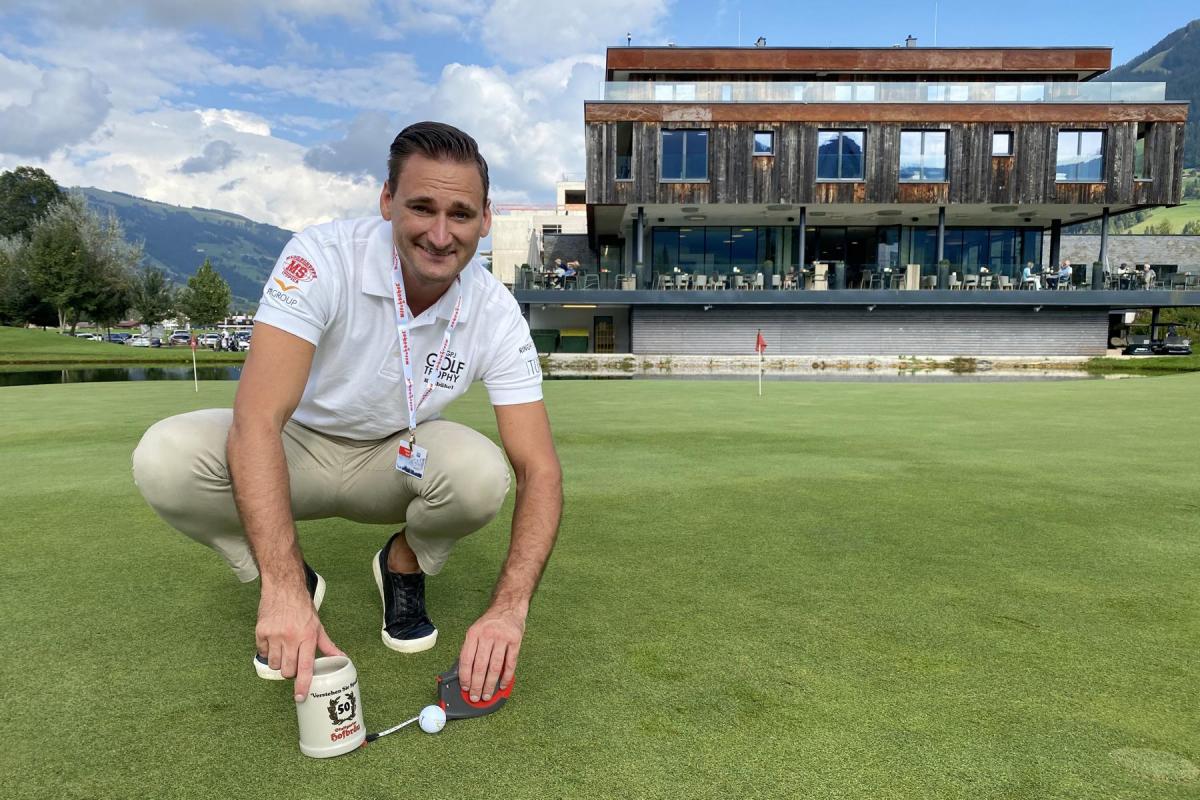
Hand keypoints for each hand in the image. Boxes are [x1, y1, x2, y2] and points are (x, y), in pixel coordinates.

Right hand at [256, 585, 342, 700]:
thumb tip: (341, 659)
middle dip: (290, 672)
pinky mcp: (261, 632)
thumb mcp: (318, 627)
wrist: (284, 588)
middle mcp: (290, 637)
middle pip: (287, 670)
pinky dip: (268, 651)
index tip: (300, 697)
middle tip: (294, 661)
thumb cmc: (303, 608)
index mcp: (307, 637)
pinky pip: (263, 653)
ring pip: (274, 664)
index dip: (303, 685)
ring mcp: (274, 635)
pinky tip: (274, 641)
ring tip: (284, 649)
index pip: (306, 667)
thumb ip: (328, 646)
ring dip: (279, 662)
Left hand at [457, 607, 525, 701]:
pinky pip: (510, 663)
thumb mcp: (476, 630)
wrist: (508, 607)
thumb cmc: (490, 623)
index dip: (465, 676)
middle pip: (480, 666)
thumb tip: (465, 673)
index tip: (465, 688)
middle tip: (475, 697)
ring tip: (487, 695)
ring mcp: (502, 638)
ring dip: (490, 684)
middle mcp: (487, 635)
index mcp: (473, 633)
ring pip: (495, 667)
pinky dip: (506, 677)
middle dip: (477, 685)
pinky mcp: (515, 640)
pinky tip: (502, 685)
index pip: (466, 659)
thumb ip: (471, 649)